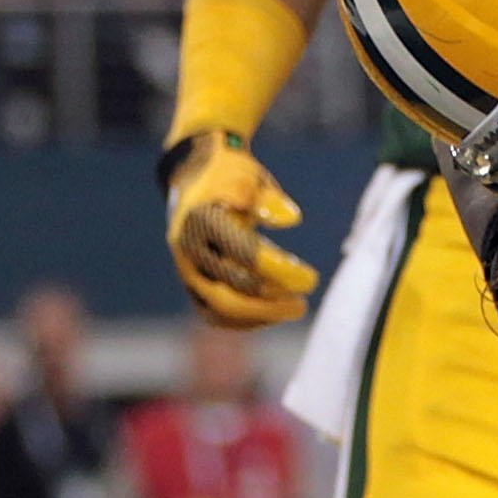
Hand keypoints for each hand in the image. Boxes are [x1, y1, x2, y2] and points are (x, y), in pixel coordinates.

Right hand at [165, 131, 317, 326]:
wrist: (195, 181)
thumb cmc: (231, 178)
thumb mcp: (251, 177)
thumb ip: (270, 198)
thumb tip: (292, 219)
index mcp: (202, 220)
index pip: (245, 256)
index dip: (281, 272)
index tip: (311, 279)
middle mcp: (188, 249)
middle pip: (229, 292)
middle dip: (271, 303)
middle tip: (304, 304)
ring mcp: (186, 270)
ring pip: (220, 309)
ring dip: (260, 315)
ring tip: (294, 308)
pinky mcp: (191, 285)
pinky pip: (214, 314)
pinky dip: (244, 320)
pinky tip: (274, 313)